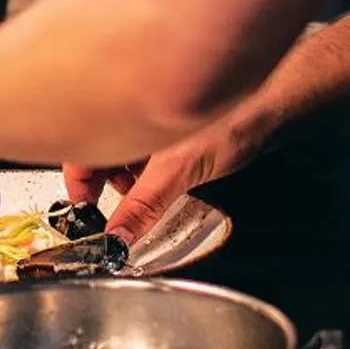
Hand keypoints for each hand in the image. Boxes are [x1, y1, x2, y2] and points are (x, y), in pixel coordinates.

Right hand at [65, 110, 271, 243]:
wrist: (271, 111)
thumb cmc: (230, 123)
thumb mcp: (177, 174)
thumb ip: (143, 207)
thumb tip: (117, 237)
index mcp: (123, 113)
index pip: (80, 149)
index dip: (78, 182)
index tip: (83, 208)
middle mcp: (134, 112)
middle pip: (100, 153)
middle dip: (106, 183)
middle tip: (118, 206)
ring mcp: (152, 122)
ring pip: (124, 155)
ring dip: (129, 178)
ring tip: (145, 193)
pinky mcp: (171, 131)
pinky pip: (147, 155)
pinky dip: (148, 172)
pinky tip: (162, 182)